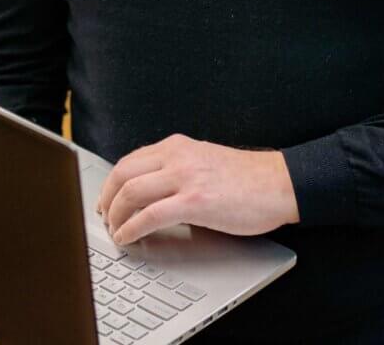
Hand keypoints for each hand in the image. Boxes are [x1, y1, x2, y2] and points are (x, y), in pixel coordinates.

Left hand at [95, 134, 298, 246]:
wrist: (279, 184)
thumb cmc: (247, 179)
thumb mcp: (204, 162)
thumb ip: (177, 170)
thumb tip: (151, 192)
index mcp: (177, 146)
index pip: (129, 161)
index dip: (111, 183)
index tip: (106, 199)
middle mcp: (177, 156)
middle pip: (123, 174)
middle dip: (106, 199)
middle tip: (104, 217)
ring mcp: (185, 178)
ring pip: (131, 193)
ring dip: (116, 215)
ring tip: (115, 230)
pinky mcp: (195, 202)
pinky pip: (150, 215)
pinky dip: (132, 228)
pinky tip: (128, 237)